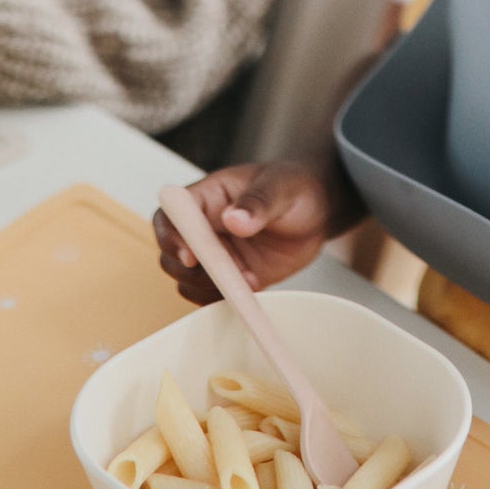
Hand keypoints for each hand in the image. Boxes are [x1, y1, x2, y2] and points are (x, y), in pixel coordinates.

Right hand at [153, 162, 333, 300]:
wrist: (317, 212)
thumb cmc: (296, 187)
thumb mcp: (282, 188)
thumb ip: (259, 201)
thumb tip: (234, 219)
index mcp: (208, 196)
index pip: (171, 215)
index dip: (171, 237)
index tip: (190, 256)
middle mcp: (204, 227)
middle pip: (172, 254)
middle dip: (189, 271)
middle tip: (224, 275)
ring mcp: (216, 254)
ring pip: (187, 279)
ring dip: (207, 288)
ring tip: (247, 280)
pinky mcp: (231, 276)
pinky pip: (211, 295)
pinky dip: (223, 300)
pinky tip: (249, 291)